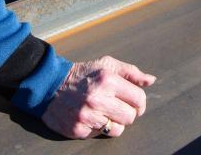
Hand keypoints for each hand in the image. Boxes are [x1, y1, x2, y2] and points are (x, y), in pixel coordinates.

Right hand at [41, 55, 155, 138]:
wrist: (49, 86)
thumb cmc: (83, 74)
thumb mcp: (106, 65)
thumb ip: (131, 73)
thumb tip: (151, 81)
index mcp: (108, 80)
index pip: (139, 99)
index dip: (139, 102)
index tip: (133, 101)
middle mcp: (98, 99)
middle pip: (131, 117)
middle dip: (127, 112)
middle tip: (117, 106)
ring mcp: (87, 116)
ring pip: (117, 129)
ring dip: (114, 122)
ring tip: (104, 112)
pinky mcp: (78, 130)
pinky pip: (100, 135)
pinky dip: (98, 128)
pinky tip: (91, 117)